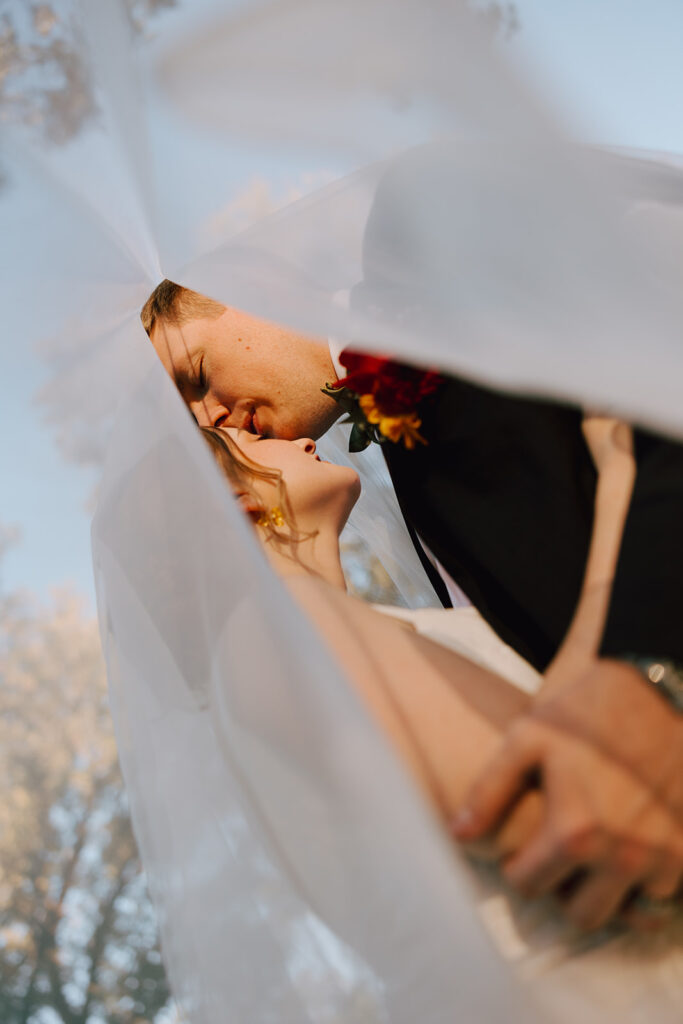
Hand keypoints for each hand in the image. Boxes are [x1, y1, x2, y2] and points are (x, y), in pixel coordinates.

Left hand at [453, 659, 682, 929]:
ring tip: (595, 846)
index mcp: (576, 833)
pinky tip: (629, 841)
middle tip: (558, 853)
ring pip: (624, 910)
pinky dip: (644, 878)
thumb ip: (489, 792)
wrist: (657, 693)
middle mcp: (623, 857)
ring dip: (606, 888)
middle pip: (580, 916)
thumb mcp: (527, 739)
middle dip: (563, 889)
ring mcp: (662, 858)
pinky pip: (661, 892)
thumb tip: (459, 835)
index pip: (528, 886)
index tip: (523, 846)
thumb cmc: (586, 712)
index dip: (518, 866)